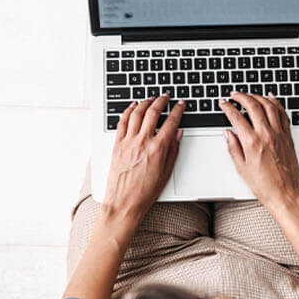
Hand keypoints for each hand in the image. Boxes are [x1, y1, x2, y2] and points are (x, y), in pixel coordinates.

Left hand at [103, 96, 181, 212]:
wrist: (124, 201)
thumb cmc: (146, 191)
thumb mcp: (167, 171)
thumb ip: (174, 149)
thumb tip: (178, 133)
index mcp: (159, 148)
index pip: (171, 122)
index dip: (178, 110)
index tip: (181, 104)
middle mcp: (143, 142)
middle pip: (153, 113)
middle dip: (161, 101)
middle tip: (166, 97)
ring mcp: (128, 142)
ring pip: (136, 114)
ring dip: (145, 103)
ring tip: (151, 98)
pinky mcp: (117, 145)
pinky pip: (122, 122)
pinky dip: (127, 111)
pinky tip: (132, 107)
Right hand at [223, 93, 298, 207]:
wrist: (286, 193)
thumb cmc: (264, 184)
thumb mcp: (241, 167)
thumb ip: (233, 147)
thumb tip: (227, 133)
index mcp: (252, 142)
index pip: (237, 117)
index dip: (228, 107)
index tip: (223, 103)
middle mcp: (267, 135)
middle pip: (254, 107)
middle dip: (242, 97)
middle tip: (234, 94)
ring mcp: (280, 134)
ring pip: (270, 107)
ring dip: (259, 97)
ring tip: (250, 94)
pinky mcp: (288, 137)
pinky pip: (283, 115)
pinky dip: (276, 104)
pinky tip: (271, 99)